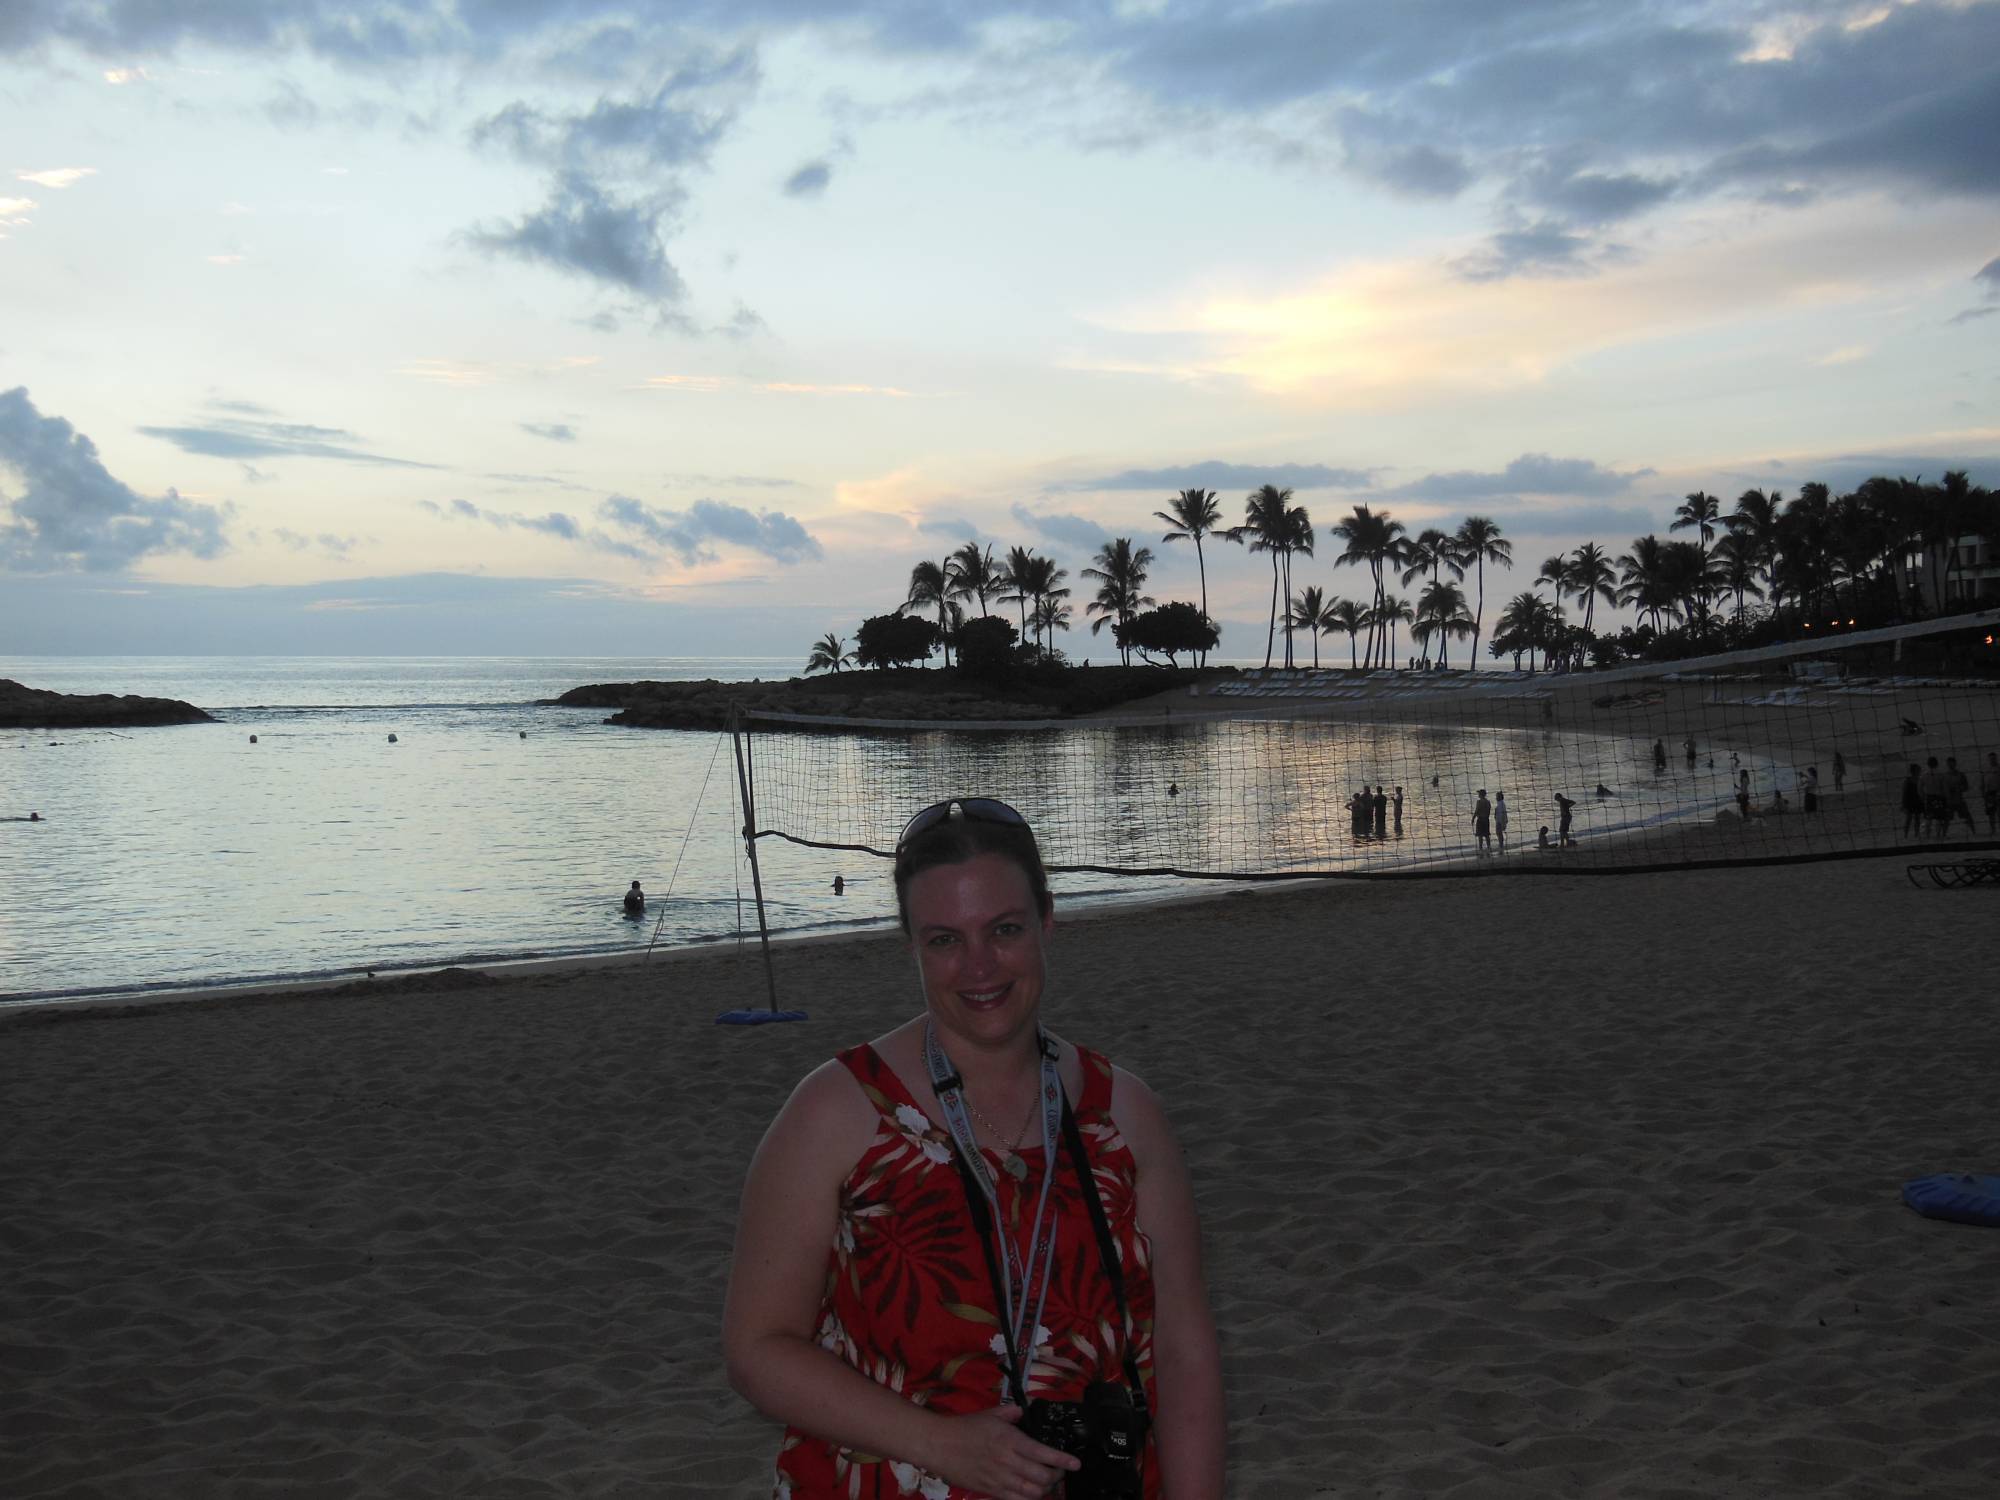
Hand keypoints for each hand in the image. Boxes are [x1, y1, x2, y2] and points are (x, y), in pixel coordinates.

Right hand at [927, 1404, 1079, 1499]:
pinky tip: (1032, 1494)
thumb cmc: (964, 1428)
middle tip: (1060, 1471)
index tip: (1076, 1464)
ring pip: (1032, 1493)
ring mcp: (999, 1479)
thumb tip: (1025, 1411)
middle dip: (1057, 1476)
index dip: (1063, 1461)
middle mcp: (1008, 1462)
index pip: (1044, 1454)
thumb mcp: (991, 1414)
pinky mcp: (991, 1492)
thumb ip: (1012, 1412)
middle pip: (1042, 1478)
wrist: (939, 1445)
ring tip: (1048, 1484)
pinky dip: (1029, 1499)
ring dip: (1045, 1490)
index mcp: (1010, 1440)